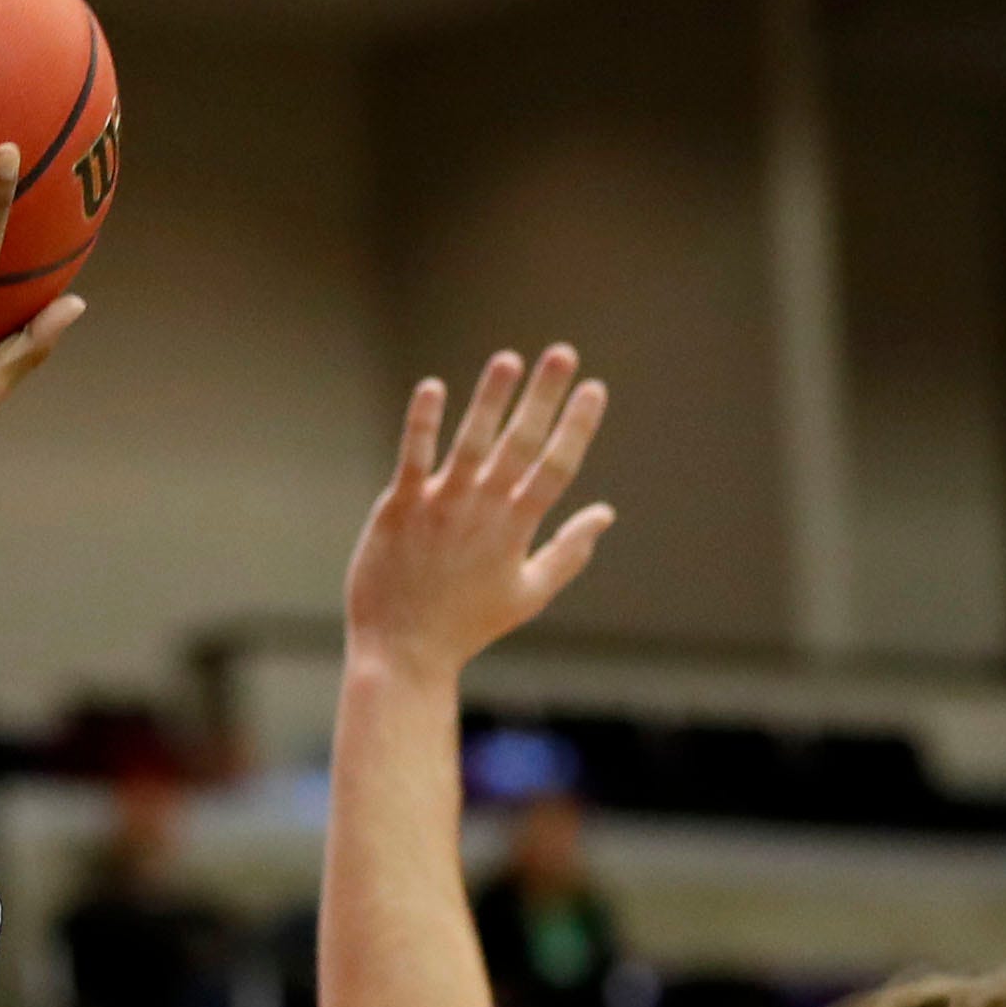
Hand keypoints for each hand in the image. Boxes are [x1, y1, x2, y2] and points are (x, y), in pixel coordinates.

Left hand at [344, 347, 611, 683]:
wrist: (403, 653)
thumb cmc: (467, 625)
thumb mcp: (528, 594)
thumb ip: (568, 551)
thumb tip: (606, 513)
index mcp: (516, 528)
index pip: (556, 468)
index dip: (577, 426)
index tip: (595, 388)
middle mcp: (483, 510)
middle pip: (521, 444)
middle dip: (544, 397)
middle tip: (563, 352)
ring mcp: (440, 506)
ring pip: (471, 442)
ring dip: (491, 399)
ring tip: (509, 360)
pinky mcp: (400, 508)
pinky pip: (414, 457)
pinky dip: (423, 423)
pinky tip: (433, 387)